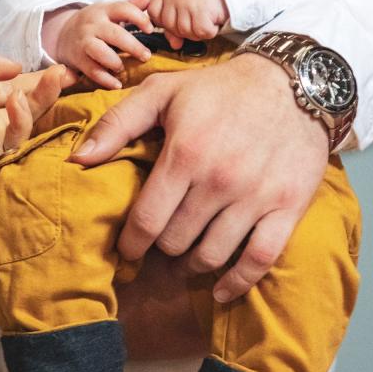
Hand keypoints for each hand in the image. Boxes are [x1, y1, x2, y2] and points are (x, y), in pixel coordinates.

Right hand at [53, 0, 154, 88]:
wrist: (63, 33)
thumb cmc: (95, 22)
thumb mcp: (110, 10)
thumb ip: (132, 5)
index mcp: (104, 10)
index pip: (123, 8)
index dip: (139, 18)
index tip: (150, 29)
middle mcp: (93, 25)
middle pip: (115, 34)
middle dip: (133, 46)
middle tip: (146, 56)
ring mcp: (84, 42)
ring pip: (100, 52)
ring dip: (116, 62)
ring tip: (123, 67)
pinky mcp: (78, 59)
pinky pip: (92, 71)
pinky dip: (106, 80)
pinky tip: (117, 84)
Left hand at [70, 52, 328, 299]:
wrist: (293, 83)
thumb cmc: (219, 88)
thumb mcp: (163, 91)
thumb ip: (117, 124)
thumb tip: (79, 159)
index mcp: (186, 152)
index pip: (146, 220)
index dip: (130, 242)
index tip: (127, 248)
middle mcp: (220, 179)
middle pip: (176, 242)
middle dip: (163, 246)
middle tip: (162, 240)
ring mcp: (256, 196)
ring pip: (211, 255)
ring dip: (193, 262)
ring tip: (187, 253)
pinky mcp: (288, 207)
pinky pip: (259, 260)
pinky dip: (237, 282)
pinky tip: (220, 288)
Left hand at [147, 0, 227, 46]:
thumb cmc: (202, 1)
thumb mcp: (183, 9)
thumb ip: (173, 27)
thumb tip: (174, 45)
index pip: (153, 12)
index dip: (163, 21)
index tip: (177, 19)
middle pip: (169, 25)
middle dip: (182, 30)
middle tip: (195, 20)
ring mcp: (188, 2)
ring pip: (184, 31)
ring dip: (197, 32)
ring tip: (204, 20)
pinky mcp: (202, 10)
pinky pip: (200, 32)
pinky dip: (209, 32)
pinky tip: (212, 23)